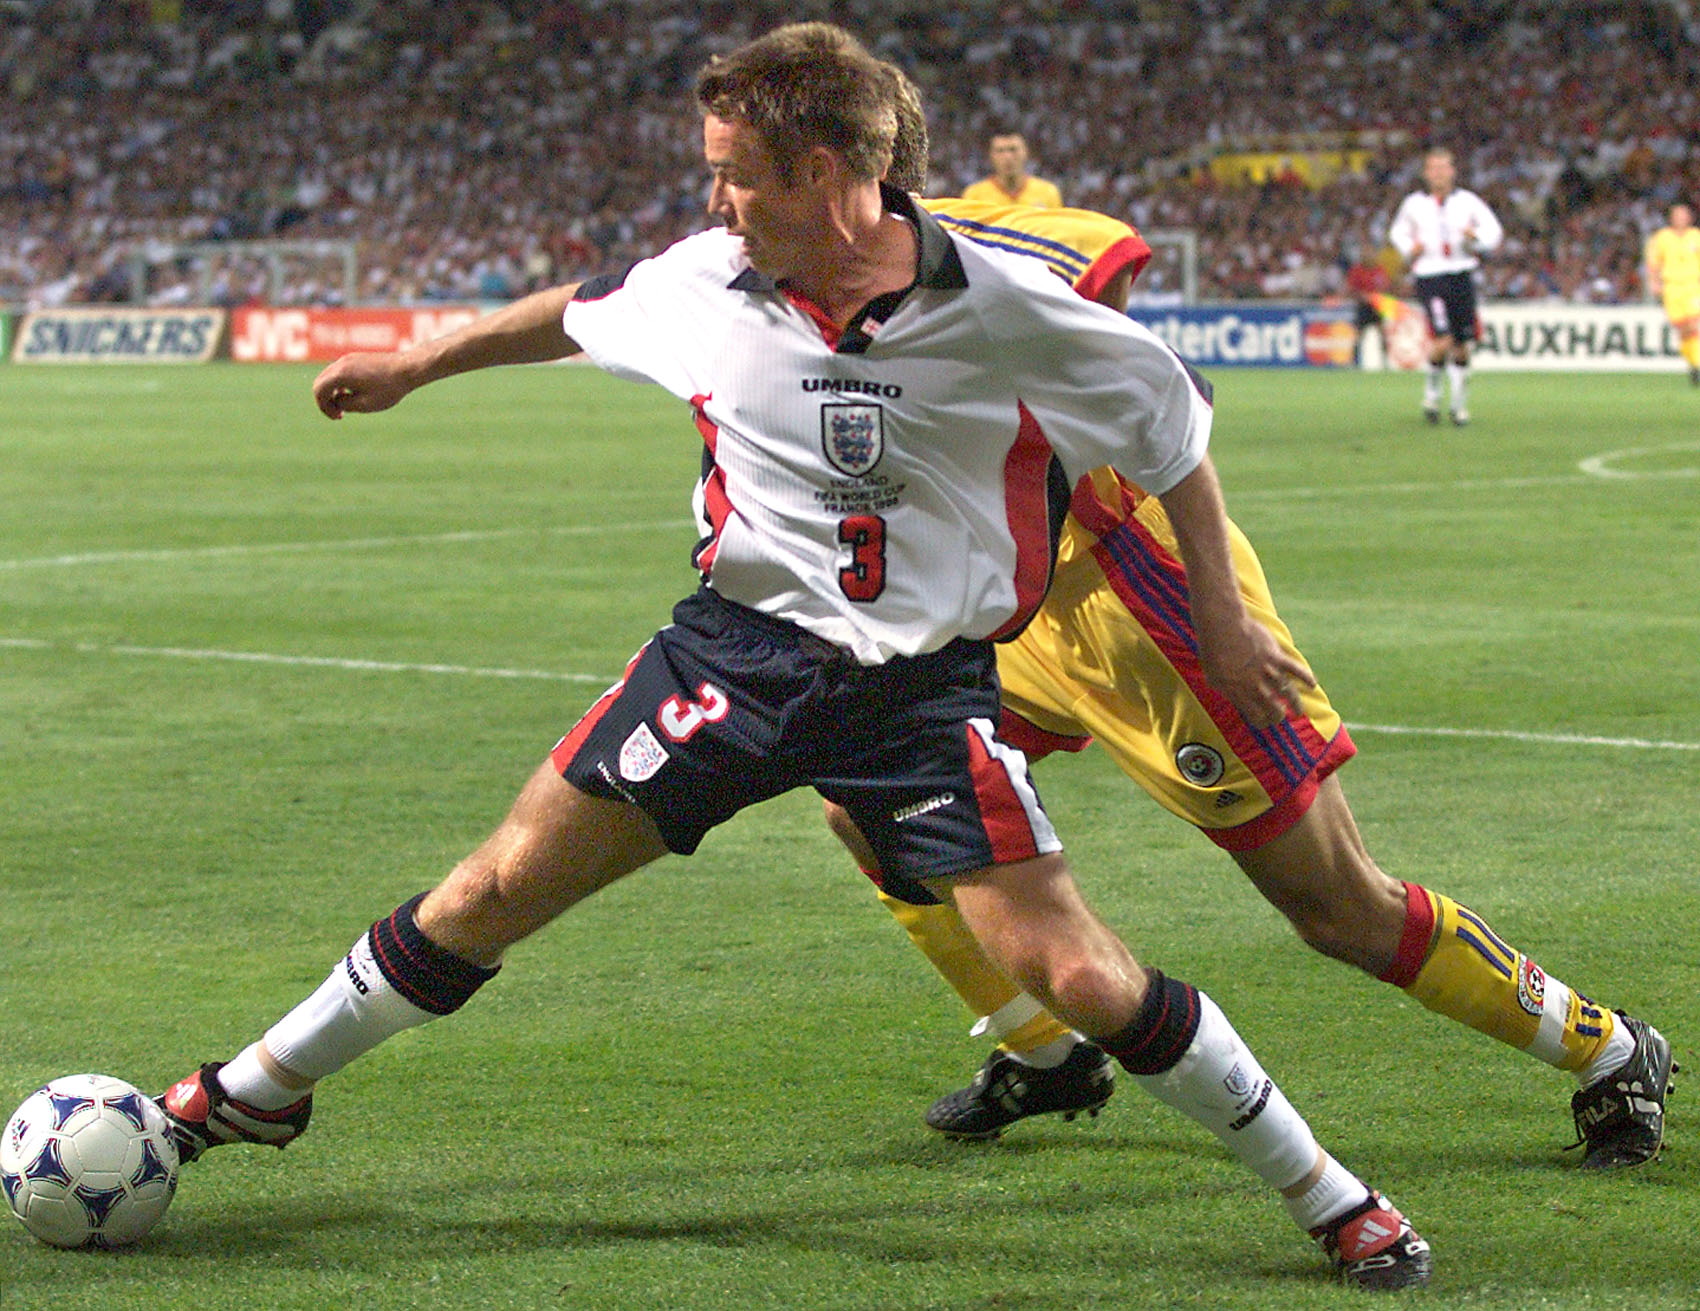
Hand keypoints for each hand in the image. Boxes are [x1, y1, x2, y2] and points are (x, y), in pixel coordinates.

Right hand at [312, 352, 420, 419]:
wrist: (408, 369)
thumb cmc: (389, 388)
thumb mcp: (365, 404)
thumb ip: (344, 404)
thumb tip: (336, 400)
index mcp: (341, 374)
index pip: (318, 391)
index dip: (324, 407)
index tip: (338, 417)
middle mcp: (341, 363)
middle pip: (320, 382)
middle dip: (325, 400)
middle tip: (339, 414)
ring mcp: (349, 358)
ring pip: (329, 376)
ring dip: (333, 392)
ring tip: (347, 405)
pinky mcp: (357, 358)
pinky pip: (339, 372)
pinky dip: (340, 384)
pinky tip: (354, 394)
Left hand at [1194, 609, 1316, 729]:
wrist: (1222, 626)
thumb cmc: (1214, 650)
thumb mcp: (1213, 676)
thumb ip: (1226, 690)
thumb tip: (1234, 700)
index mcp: (1237, 692)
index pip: (1254, 715)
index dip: (1261, 722)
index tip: (1264, 723)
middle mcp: (1254, 684)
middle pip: (1273, 707)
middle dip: (1277, 716)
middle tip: (1280, 717)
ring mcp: (1266, 670)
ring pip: (1286, 692)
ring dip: (1295, 703)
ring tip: (1298, 711)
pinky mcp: (1275, 655)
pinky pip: (1294, 668)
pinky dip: (1305, 676)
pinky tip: (1313, 684)